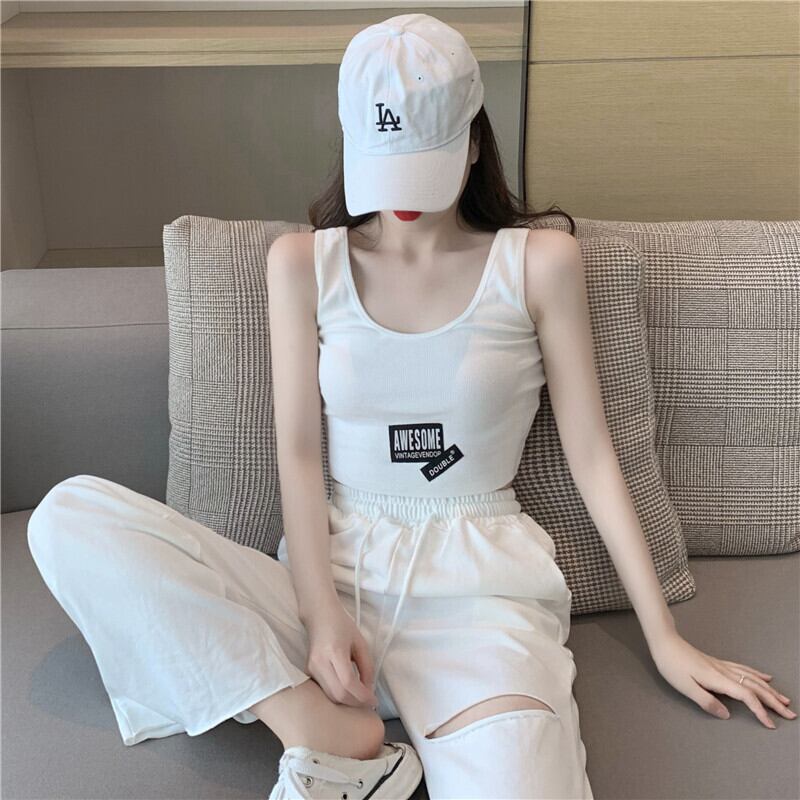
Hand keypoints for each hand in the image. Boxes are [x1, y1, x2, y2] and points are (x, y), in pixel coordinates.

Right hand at [303, 601, 379, 709]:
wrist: (319, 615)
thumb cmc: (342, 625)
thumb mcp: (360, 642)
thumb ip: (367, 667)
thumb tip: (368, 690)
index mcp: (335, 651)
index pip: (348, 682)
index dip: (362, 696)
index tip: (374, 700)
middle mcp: (320, 662)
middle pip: (338, 694)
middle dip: (356, 703)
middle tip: (369, 702)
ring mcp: (311, 668)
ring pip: (330, 695)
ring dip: (347, 702)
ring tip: (360, 699)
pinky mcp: (308, 672)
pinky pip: (324, 690)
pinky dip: (338, 696)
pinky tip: (348, 694)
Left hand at [650, 631, 796, 727]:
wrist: (664, 641)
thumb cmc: (671, 664)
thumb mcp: (684, 686)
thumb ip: (706, 701)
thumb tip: (726, 715)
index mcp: (717, 679)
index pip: (746, 696)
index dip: (760, 710)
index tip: (770, 724)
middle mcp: (724, 671)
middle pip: (755, 687)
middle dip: (774, 701)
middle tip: (790, 714)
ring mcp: (722, 666)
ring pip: (752, 678)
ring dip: (770, 690)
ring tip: (784, 699)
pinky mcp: (717, 663)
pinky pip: (744, 669)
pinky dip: (757, 674)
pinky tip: (765, 677)